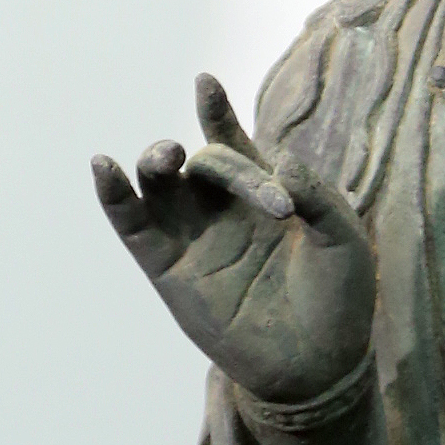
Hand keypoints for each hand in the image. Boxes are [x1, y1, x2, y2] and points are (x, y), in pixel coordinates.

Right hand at [92, 74, 375, 405]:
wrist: (321, 361)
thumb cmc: (338, 296)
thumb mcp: (342, 238)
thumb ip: (316, 195)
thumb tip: (281, 160)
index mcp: (264, 189)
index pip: (232, 140)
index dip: (216, 111)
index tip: (204, 82)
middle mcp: (222, 206)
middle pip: (205, 160)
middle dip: (232, 169)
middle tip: (276, 206)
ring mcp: (192, 235)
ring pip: (158, 181)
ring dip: (157, 159)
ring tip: (168, 157)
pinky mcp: (168, 267)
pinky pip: (132, 224)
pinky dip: (114, 194)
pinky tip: (102, 165)